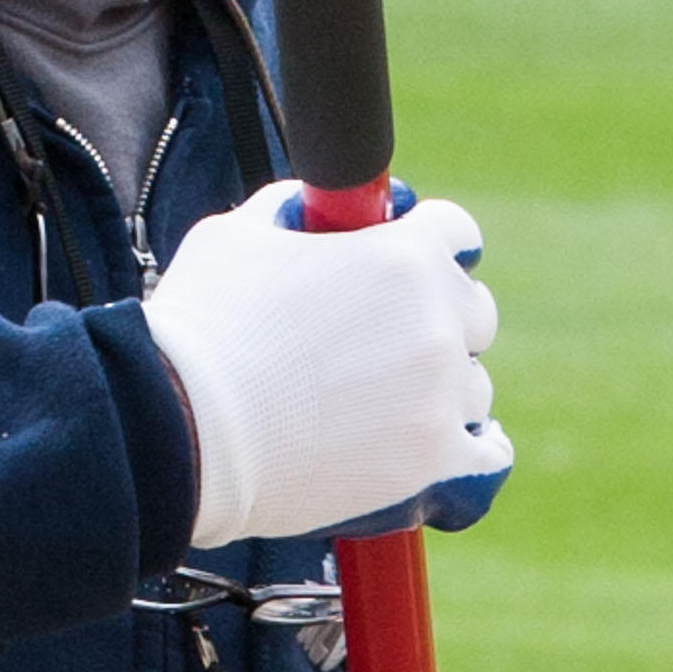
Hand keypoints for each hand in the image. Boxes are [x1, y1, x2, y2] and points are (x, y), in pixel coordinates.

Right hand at [144, 186, 506, 559]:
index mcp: (402, 255)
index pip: (456, 235)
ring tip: (386, 407)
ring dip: (440, 392)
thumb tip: (308, 208)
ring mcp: (438, 396)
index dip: (427, 246)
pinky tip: (454, 448)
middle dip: (439, 320)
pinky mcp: (431, 462)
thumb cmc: (203, 329)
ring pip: (473, 388)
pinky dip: (475, 452)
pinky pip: (487, 457)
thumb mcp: (238, 237)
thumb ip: (291, 213)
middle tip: (388, 342)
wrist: (184, 430)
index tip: (409, 265)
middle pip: (475, 314)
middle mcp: (435, 322)